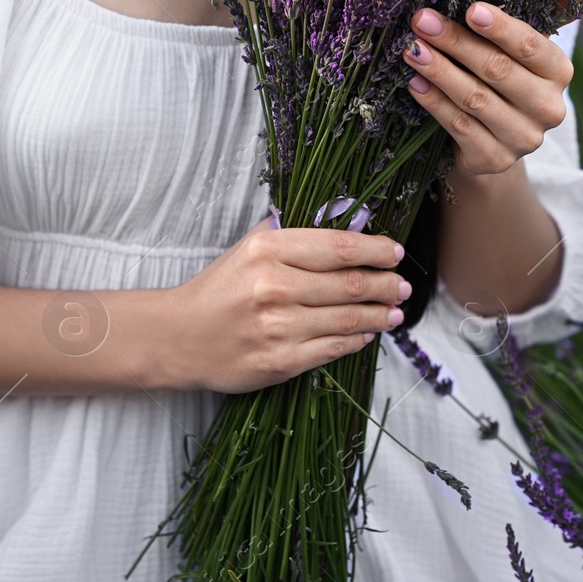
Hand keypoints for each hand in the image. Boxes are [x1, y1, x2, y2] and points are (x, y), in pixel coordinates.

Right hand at [164, 219, 409, 393]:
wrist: (180, 336)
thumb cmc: (220, 289)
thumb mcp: (249, 247)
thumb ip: (294, 232)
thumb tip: (345, 219)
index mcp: (268, 250)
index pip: (338, 247)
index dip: (375, 250)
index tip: (394, 252)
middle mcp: (274, 286)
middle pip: (349, 283)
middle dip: (385, 284)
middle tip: (402, 285)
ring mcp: (278, 327)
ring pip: (347, 319)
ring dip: (379, 315)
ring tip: (395, 311)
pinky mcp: (280, 361)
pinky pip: (332, 349)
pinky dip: (355, 340)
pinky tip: (366, 334)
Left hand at [402, 0, 582, 177]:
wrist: (493, 139)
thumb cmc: (508, 76)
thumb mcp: (527, 45)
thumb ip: (553, 8)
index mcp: (560, 72)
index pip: (531, 46)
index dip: (500, 27)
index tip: (469, 8)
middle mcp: (548, 108)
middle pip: (497, 70)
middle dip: (457, 43)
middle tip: (423, 21)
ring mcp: (523, 138)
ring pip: (475, 99)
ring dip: (440, 71)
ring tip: (413, 50)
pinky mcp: (494, 160)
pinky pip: (459, 127)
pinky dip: (435, 103)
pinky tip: (416, 84)